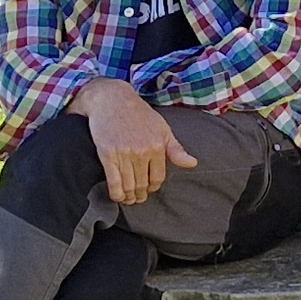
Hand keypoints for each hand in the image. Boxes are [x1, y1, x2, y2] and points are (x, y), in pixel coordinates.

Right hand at [75, 78, 194, 206]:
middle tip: (139, 198)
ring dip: (129, 197)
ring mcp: (123, 154)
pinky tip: (118, 197)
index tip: (149, 189)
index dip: (153, 187)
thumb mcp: (162, 128)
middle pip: (142, 184)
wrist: (112, 100)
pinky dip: (116, 194)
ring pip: (128, 185)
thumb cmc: (139, 114)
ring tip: (130, 199)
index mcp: (157, 146)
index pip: (157, 178)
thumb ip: (176, 149)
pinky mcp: (107, 155)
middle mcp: (141, 152)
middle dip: (141, 195)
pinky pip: (113, 181)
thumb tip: (193, 164)